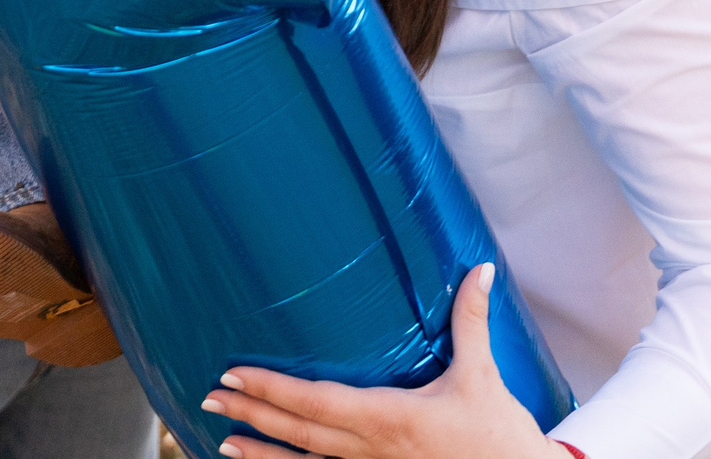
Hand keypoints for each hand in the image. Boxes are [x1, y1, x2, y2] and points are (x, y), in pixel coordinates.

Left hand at [200, 264, 559, 458]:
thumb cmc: (499, 436)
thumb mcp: (484, 374)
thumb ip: (472, 320)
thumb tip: (480, 270)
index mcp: (390, 417)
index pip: (316, 402)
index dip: (272, 389)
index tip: (235, 376)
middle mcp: (373, 450)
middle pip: (300, 432)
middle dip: (252, 414)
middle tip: (211, 398)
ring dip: (263, 453)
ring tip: (223, 442)